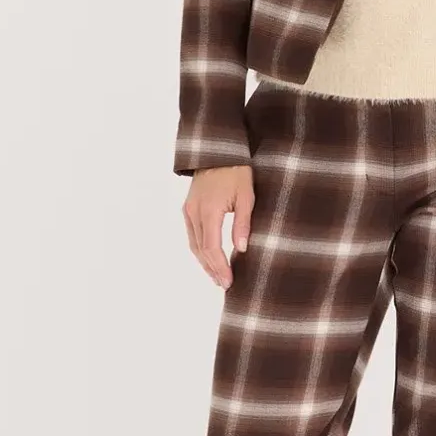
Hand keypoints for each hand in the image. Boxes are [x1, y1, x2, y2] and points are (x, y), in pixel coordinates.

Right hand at [182, 165, 254, 289]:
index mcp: (208, 211)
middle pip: (201, 250)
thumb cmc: (236, 171)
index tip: (229, 281)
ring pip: (194, 244)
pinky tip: (209, 258)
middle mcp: (194, 213)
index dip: (220, 267)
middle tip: (224, 285)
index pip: (212, 248)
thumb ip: (243, 223)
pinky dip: (200, 250)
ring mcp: (188, 210)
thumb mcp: (246, 196)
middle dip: (212, 269)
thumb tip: (242, 249)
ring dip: (205, 262)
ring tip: (217, 277)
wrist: (218, 151)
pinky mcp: (188, 208)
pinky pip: (192, 235)